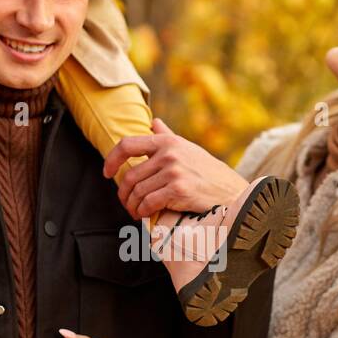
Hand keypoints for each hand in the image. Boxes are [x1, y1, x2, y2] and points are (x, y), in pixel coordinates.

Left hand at [103, 117, 249, 219]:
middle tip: (127, 203)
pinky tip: (145, 215)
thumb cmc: (207, 171)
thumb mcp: (187, 148)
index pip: (127, 145)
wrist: (230, 190)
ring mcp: (174, 171)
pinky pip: (149, 203)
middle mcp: (169, 153)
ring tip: (135, 212)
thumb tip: (153, 123)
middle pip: (129, 175)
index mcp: (167, 141)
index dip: (111, 159)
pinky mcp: (178, 189)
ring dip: (132, 206)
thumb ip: (167, 136)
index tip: (107, 173)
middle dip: (123, 194)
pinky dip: (143, 212)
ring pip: (137, 192)